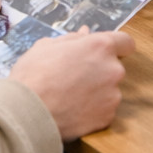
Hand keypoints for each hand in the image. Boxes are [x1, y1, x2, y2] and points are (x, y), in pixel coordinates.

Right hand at [9, 28, 135, 140]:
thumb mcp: (47, 46)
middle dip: (99, 70)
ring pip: (109, 90)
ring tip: (70, 96)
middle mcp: (113, 70)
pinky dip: (92, 110)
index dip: (117, 46)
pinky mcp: (107, 118)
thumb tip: (84, 34)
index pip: (125, 42)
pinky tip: (73, 110)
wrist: (26, 113)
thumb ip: (72, 39)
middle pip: (114, 67)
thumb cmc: (33, 75)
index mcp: (100, 47)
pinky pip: (104, 110)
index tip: (106, 52)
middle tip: (75, 76)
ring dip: (96, 91)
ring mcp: (112, 96)